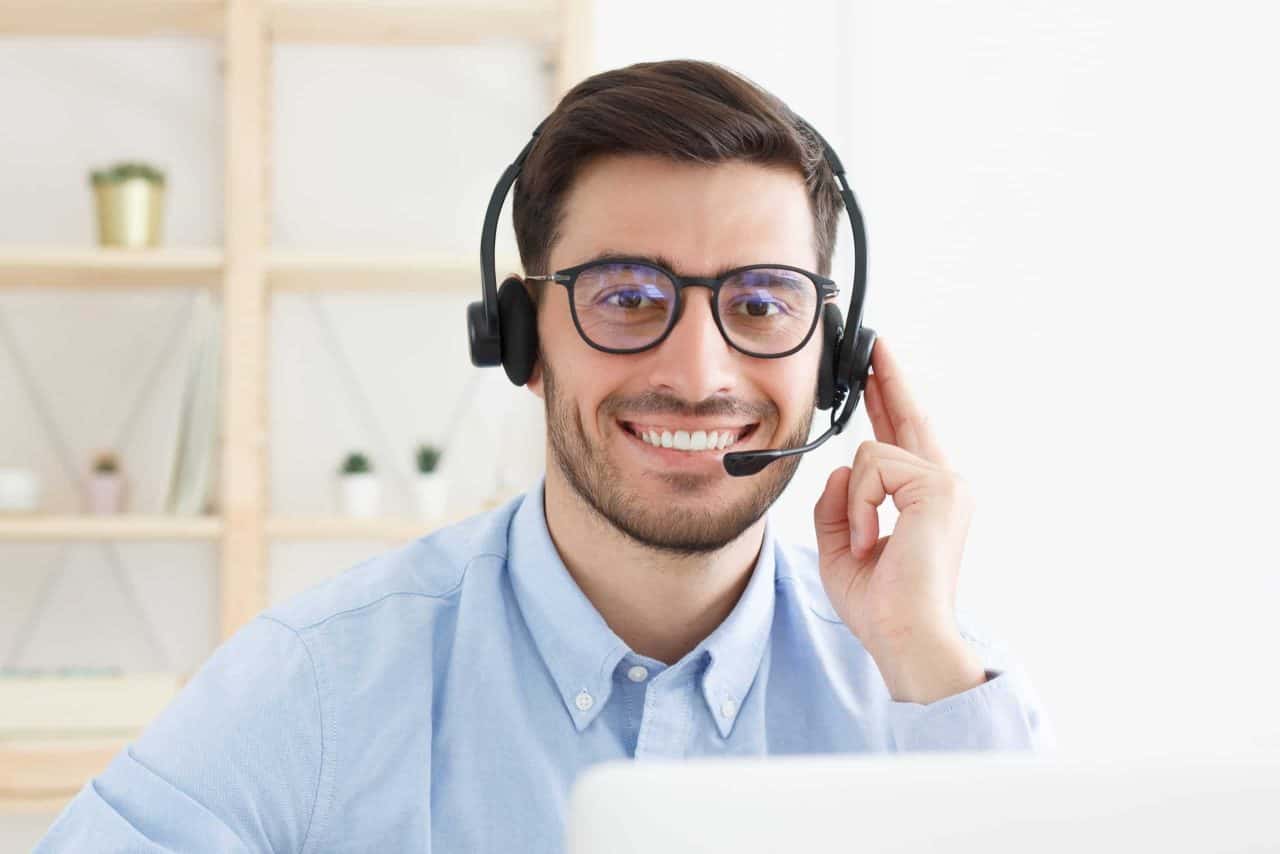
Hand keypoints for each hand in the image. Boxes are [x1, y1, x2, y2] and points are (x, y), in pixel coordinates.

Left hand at [813, 336, 984, 702]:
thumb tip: (841, 467)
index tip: (879, 371)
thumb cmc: (880, 604)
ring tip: (865, 543)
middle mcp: (945, 486)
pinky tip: (871, 538)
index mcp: (925, 501)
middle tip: (874, 344)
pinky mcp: (939, 487)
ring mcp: (947, 484)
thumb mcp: (841, 546)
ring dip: (852, 504)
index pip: (903, 439)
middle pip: (909, 418)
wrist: (905, 636)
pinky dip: (858, 507)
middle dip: (888, 380)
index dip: (889, 401)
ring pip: (870, 453)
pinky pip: (871, 468)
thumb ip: (838, 503)